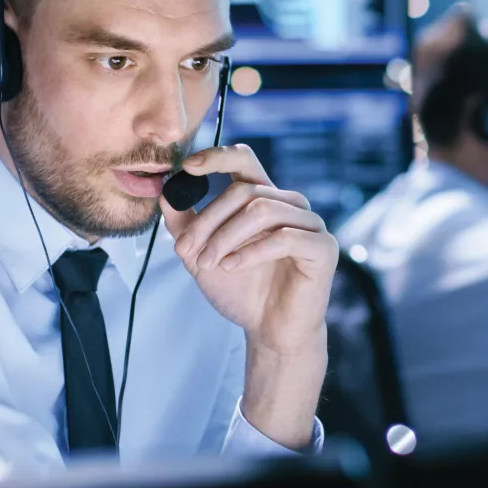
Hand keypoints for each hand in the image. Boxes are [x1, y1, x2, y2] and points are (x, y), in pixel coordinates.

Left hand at [160, 144, 337, 448]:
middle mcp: (290, 205)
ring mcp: (310, 224)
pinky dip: (251, 251)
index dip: (217, 156)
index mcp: (265, 198)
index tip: (188, 166)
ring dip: (226, 236)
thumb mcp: (202, 255)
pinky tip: (231, 267)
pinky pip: (284, 238)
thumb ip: (185, 225)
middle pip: (244, 190)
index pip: (244, 159)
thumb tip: (165, 191)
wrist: (269, 331)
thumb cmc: (242, 291)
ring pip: (262, 210)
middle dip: (208, 220)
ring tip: (208, 263)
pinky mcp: (322, 248)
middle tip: (186, 250)